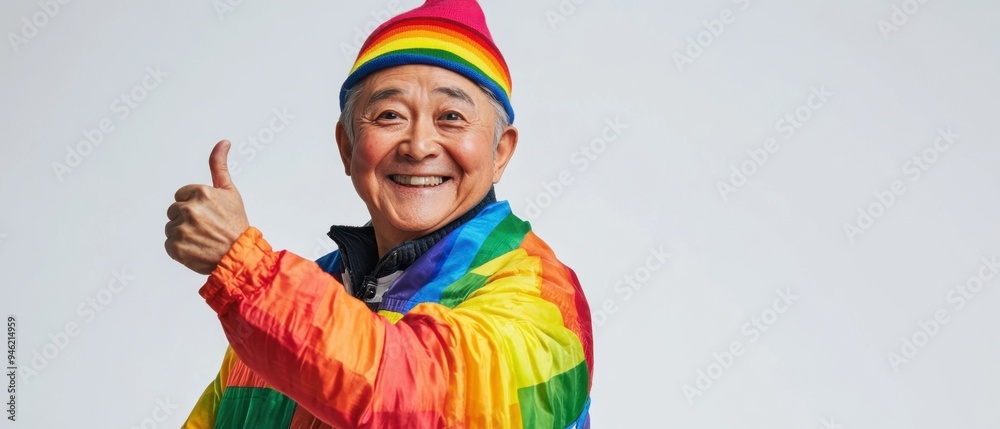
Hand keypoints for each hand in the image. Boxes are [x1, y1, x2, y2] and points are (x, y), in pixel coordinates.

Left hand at [165, 140, 249, 274]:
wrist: (240, 256)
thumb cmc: (235, 224)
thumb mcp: (229, 192)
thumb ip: (219, 166)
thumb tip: (224, 142)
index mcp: (201, 193)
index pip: (181, 196)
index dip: (195, 206)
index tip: (209, 215)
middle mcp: (190, 209)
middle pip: (174, 211)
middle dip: (187, 219)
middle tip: (206, 229)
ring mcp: (182, 229)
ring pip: (170, 228)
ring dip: (183, 234)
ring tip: (202, 240)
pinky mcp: (176, 247)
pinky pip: (169, 244)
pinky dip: (180, 249)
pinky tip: (196, 249)